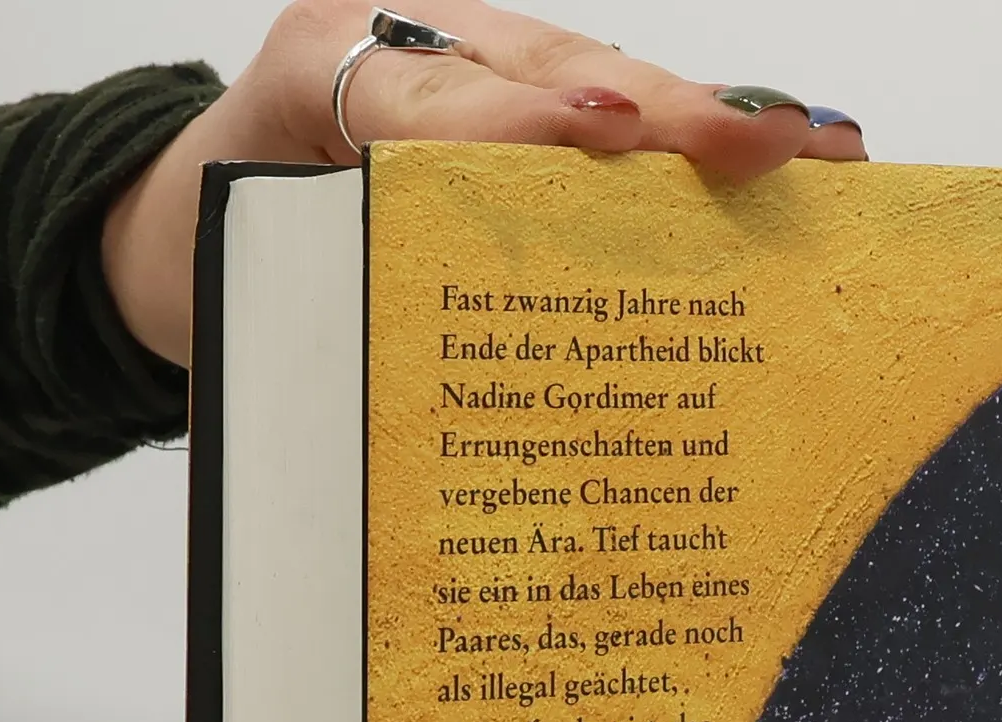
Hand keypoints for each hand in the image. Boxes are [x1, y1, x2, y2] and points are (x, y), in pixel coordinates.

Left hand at [103, 0, 865, 365]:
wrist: (183, 221)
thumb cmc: (226, 259)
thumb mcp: (253, 285)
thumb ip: (329, 296)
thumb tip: (464, 393)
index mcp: (324, 76)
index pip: (435, 95)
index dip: (523, 118)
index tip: (608, 136)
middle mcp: (411, 47)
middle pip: (558, 72)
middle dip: (670, 112)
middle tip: (774, 143)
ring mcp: (471, 66)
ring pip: (602, 84)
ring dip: (709, 124)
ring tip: (817, 150)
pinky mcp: (510, 104)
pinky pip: (604, 120)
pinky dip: (690, 149)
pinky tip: (782, 154)